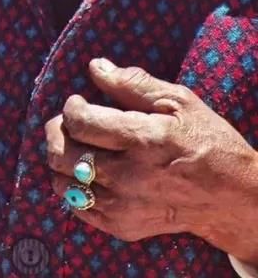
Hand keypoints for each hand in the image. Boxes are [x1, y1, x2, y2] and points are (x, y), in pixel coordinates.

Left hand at [45, 58, 257, 260]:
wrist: (236, 200)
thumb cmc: (208, 143)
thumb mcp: (179, 102)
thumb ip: (133, 83)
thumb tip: (95, 67)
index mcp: (142, 140)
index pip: (80, 122)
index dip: (71, 107)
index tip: (79, 101)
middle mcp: (128, 177)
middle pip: (63, 153)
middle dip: (57, 131)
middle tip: (69, 123)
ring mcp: (124, 206)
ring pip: (62, 183)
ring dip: (60, 160)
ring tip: (76, 146)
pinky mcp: (123, 226)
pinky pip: (77, 208)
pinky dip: (73, 188)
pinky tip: (88, 173)